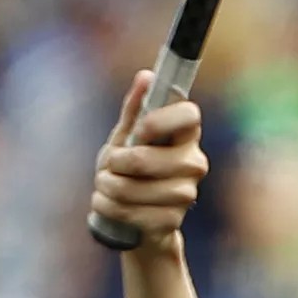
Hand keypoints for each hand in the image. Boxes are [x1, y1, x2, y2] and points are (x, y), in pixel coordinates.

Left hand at [91, 71, 208, 253]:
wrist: (136, 217)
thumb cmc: (131, 169)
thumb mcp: (128, 136)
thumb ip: (135, 109)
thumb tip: (146, 76)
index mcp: (187, 135)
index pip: (190, 114)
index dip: (159, 120)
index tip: (139, 131)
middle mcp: (194, 164)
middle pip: (146, 159)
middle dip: (116, 163)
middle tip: (110, 165)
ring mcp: (185, 195)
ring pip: (131, 188)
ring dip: (106, 186)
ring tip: (104, 185)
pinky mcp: (171, 221)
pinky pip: (129, 212)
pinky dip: (107, 207)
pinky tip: (107, 204)